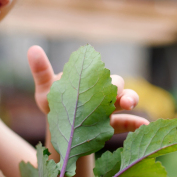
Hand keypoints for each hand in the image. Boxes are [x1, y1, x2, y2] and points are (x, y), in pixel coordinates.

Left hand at [27, 45, 148, 132]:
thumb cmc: (54, 104)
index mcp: (89, 81)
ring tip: (131, 105)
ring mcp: (109, 109)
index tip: (105, 78)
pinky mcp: (111, 126)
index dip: (105, 76)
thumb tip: (32, 49)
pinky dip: (136, 124)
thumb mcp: (46, 90)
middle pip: (117, 86)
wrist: (58, 127)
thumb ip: (42, 72)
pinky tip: (144, 126)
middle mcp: (102, 92)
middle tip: (121, 98)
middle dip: (120, 90)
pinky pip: (127, 124)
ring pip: (126, 101)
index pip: (101, 74)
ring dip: (131, 100)